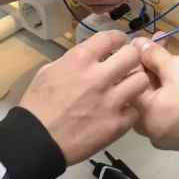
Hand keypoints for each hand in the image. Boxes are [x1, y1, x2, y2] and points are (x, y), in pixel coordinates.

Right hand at [21, 31, 151, 164]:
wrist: (37, 141)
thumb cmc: (37, 105)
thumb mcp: (47, 72)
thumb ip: (70, 62)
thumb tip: (86, 60)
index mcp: (80, 60)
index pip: (110, 38)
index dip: (118, 38)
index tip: (121, 42)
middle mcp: (99, 77)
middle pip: (133, 56)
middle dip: (132, 58)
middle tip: (128, 66)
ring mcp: (111, 101)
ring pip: (141, 82)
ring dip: (134, 84)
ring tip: (127, 90)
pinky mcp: (117, 124)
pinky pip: (135, 112)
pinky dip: (128, 112)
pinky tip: (118, 115)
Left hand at [129, 39, 178, 151]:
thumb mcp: (174, 67)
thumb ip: (153, 55)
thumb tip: (138, 44)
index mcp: (142, 116)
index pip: (129, 83)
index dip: (137, 58)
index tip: (144, 41)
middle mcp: (151, 130)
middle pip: (147, 90)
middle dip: (156, 64)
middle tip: (164, 42)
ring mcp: (170, 134)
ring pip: (162, 98)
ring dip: (169, 74)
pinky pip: (175, 108)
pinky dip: (178, 91)